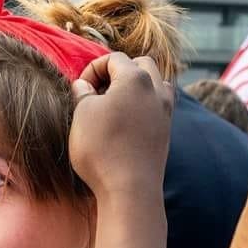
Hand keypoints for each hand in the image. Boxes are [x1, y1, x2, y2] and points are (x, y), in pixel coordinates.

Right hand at [68, 53, 172, 197]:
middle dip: (118, 72)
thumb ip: (82, 94)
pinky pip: (157, 105)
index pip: (114, 58)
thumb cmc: (102, 149)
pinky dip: (143, 105)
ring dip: (135, 86)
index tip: (80, 89)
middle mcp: (156, 89)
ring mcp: (165, 111)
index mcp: (136, 78)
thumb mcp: (81, 115)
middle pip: (141, 64)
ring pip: (155, 83)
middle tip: (98, 92)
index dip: (92, 69)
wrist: (130, 189)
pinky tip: (126, 122)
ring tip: (115, 104)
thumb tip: (83, 86)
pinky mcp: (166, 131)